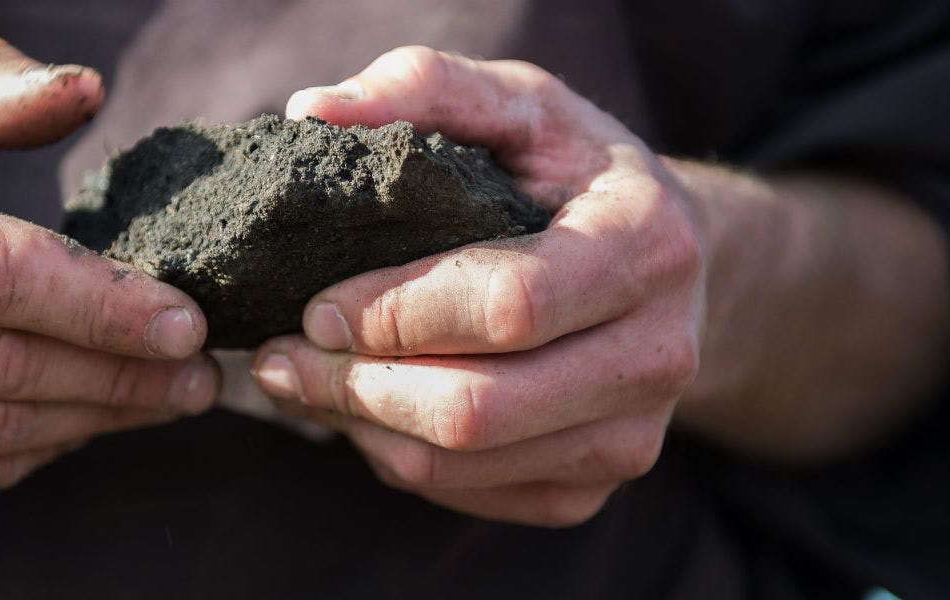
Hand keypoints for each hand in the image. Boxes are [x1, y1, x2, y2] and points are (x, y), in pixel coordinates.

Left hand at [252, 47, 703, 526]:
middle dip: (353, 384)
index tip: (316, 303)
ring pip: (461, 463)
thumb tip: (314, 111)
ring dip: (359, 427)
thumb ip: (424, 86)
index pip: (508, 306)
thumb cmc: (574, 175)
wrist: (669, 264)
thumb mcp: (520, 104)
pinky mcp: (594, 490)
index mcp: (647, 247)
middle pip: (477, 407)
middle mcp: (657, 355)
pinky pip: (467, 495)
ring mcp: (632, 437)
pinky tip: (365, 408)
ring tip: (304, 380)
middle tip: (280, 357)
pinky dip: (395, 457)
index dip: (395, 313)